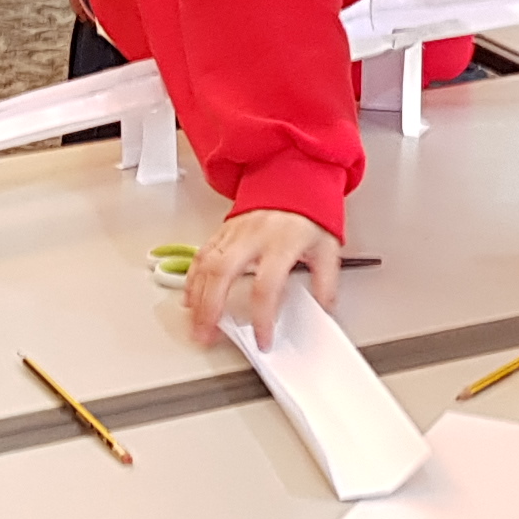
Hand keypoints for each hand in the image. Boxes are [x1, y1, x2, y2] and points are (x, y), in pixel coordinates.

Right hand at [185, 206, 343, 347]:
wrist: (294, 179)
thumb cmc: (309, 214)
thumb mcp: (327, 248)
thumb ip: (326, 282)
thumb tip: (323, 310)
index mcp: (281, 242)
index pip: (267, 286)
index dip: (262, 317)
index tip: (262, 338)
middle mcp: (253, 236)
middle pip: (223, 274)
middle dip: (211, 309)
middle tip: (208, 336)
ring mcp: (234, 232)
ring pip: (206, 265)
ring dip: (197, 298)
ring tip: (196, 325)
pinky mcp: (223, 230)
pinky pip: (200, 255)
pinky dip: (192, 279)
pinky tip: (190, 298)